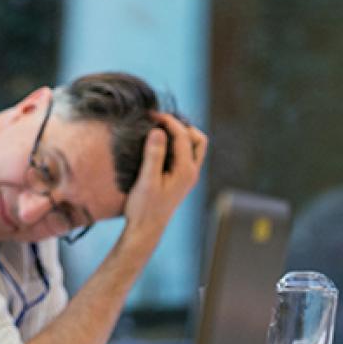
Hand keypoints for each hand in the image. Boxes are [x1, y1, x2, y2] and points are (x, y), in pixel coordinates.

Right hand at [122, 112, 207, 241]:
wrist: (146, 229)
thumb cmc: (144, 207)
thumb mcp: (146, 180)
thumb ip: (153, 154)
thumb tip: (158, 130)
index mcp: (186, 170)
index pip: (183, 136)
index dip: (169, 122)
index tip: (151, 115)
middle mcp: (191, 172)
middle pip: (198, 139)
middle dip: (181, 126)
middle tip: (160, 121)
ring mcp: (188, 176)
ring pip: (194, 147)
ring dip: (181, 135)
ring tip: (161, 129)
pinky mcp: (181, 179)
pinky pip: (186, 155)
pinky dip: (177, 144)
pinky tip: (160, 144)